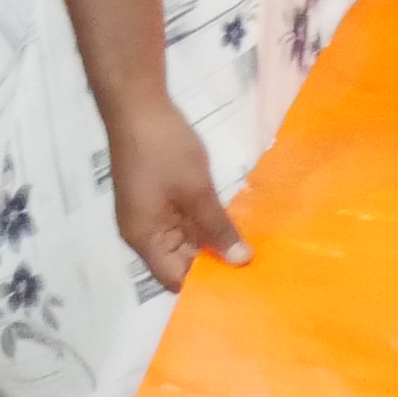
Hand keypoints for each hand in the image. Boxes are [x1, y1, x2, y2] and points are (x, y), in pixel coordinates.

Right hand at [105, 94, 246, 293]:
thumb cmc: (165, 152)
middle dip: (214, 265)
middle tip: (259, 271)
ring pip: (184, 241)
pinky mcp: (159, 199)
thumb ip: (217, 228)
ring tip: (255, 252)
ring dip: (213, 244)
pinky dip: (206, 224)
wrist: (139, 109)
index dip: (205, 285)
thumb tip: (240, 262)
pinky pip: (184, 222)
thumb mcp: (197, 192)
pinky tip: (237, 223)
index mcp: (145, 239)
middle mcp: (143, 234)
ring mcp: (150, 215)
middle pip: (179, 262)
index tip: (243, 287)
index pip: (174, 279)